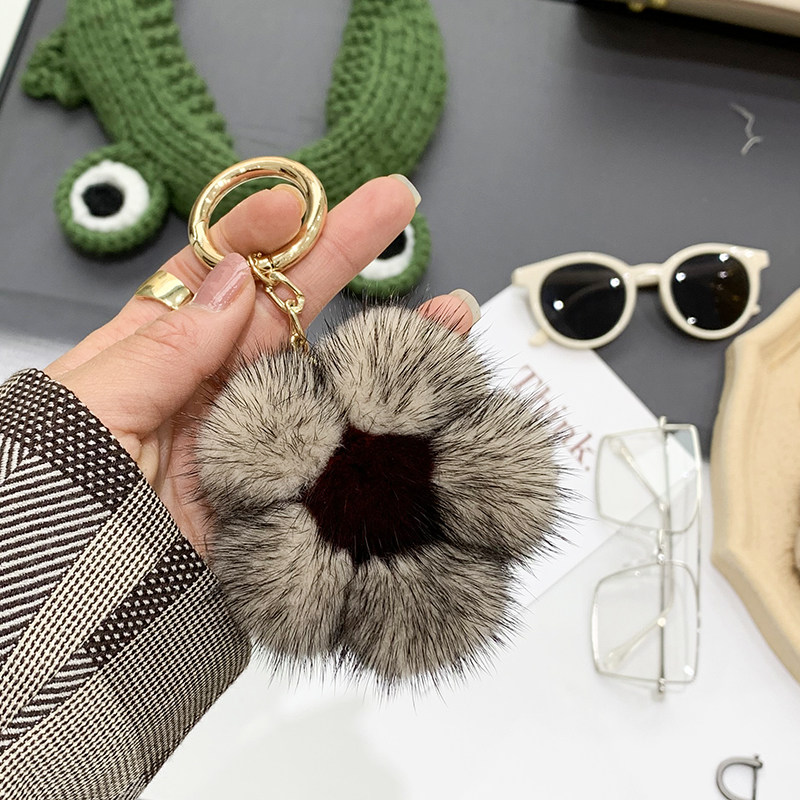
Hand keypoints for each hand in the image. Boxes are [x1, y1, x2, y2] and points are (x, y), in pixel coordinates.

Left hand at [45, 177, 478, 555]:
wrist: (66, 617)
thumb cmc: (45, 513)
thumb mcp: (86, 409)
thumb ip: (161, 347)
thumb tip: (230, 282)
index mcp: (153, 360)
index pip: (213, 278)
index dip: (256, 236)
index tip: (297, 205)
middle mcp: (210, 395)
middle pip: (284, 311)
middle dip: (339, 254)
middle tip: (391, 207)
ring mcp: (253, 443)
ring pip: (325, 378)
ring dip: (385, 341)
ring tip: (442, 311)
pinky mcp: (281, 496)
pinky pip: (339, 455)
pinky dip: (387, 428)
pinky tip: (426, 396)